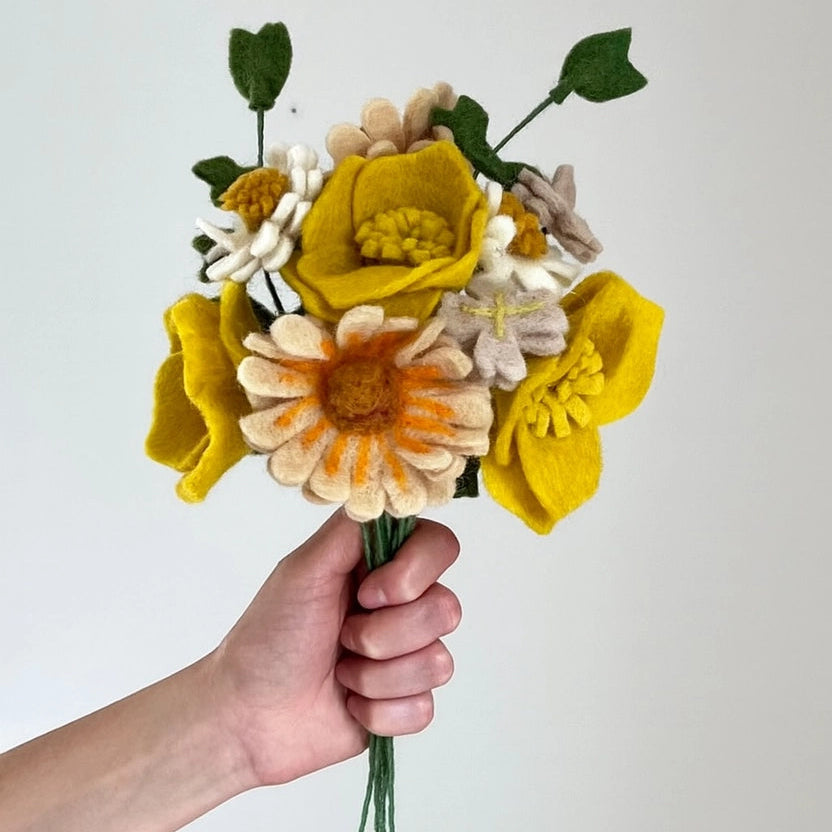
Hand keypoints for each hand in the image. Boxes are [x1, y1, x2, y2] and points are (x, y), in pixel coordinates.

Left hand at [208, 510, 461, 786]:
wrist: (250, 715)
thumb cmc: (269, 636)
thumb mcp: (303, 568)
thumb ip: (352, 531)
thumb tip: (394, 504)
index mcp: (381, 565)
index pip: (440, 546)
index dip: (415, 572)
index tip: (367, 592)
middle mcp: (402, 606)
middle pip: (447, 609)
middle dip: (384, 634)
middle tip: (342, 637)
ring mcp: (408, 656)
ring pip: (439, 663)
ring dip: (377, 675)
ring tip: (340, 672)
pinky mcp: (407, 703)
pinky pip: (424, 708)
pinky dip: (378, 710)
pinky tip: (349, 703)